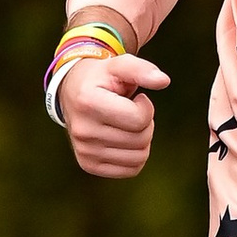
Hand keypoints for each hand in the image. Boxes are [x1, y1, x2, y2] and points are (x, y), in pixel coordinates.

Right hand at [59, 48, 168, 178]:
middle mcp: (83, 130)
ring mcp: (84, 151)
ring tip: (126, 124)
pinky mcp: (88, 165)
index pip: (139, 119)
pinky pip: (131, 170)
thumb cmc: (102, 78)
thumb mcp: (119, 65)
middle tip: (131, 111)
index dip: (146, 107)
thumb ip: (142, 69)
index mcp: (88, 102)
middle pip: (141, 139)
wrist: (72, 93)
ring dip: (142, 139)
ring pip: (140, 157)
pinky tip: (123, 139)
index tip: (136, 99)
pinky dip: (135, 155)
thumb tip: (164, 81)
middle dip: (145, 123)